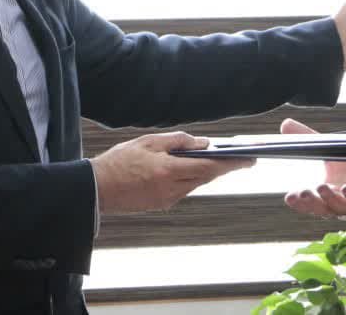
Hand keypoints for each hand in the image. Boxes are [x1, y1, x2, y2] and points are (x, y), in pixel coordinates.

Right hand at [92, 132, 253, 213]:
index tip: (249, 158)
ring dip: (208, 173)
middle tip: (243, 159)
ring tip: (221, 160)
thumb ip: (177, 141)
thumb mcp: (148, 142)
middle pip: (206, 177)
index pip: (208, 167)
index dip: (231, 163)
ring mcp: (167, 199)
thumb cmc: (119, 161)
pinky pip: (184, 190)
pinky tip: (193, 169)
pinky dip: (192, 178)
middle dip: (225, 168)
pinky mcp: (161, 204)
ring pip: (196, 184)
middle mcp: (171, 189)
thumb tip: (202, 143)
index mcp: (168, 171)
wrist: (96, 189)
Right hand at [280, 118, 345, 216]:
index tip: (289, 197)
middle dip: (312, 203)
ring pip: (342, 208)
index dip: (300, 203)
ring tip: (321, 188)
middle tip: (303, 193)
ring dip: (331, 200)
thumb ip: (309, 139)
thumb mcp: (330, 149)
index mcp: (328, 192)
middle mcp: (341, 201)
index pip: (311, 203)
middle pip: (324, 209)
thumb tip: (285, 125)